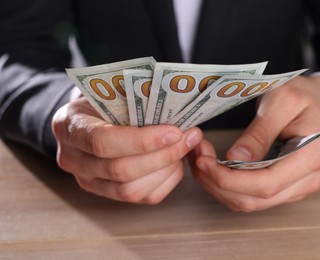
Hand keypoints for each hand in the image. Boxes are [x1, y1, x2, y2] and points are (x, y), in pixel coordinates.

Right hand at [52, 97, 201, 203]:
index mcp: (69, 126)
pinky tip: (177, 162)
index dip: (141, 141)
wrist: (90, 118)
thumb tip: (179, 112)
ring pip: (132, 190)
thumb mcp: (110, 90)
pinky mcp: (108, 194)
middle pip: (120, 170)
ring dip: (166, 169)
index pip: (102, 142)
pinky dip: (167, 180)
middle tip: (189, 137)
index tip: (174, 132)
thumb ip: (136, 100)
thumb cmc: (104, 100)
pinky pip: (143, 197)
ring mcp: (89, 181)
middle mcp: (73, 160)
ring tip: (186, 147)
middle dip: (162, 155)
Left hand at [189, 75, 319, 211]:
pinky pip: (252, 197)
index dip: (230, 179)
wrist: (319, 103)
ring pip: (250, 203)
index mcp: (312, 156)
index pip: (266, 183)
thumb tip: (235, 159)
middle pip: (255, 199)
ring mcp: (296, 188)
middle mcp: (307, 180)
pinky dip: (227, 186)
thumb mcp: (281, 102)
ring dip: (218, 186)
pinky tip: (212, 168)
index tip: (204, 162)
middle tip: (196, 157)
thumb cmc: (302, 97)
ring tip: (199, 161)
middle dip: (218, 183)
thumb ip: (260, 132)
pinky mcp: (284, 188)